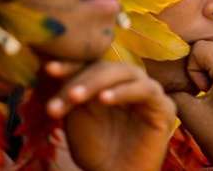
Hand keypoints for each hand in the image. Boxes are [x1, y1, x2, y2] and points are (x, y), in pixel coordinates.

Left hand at [45, 61, 176, 170]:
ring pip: (123, 72)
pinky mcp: (163, 105)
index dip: (70, 64)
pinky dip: (124, 91)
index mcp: (107, 80)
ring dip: (97, 82)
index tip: (48, 69)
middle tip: (65, 95)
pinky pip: (145, 89)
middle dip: (81, 80)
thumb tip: (50, 65)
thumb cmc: (95, 148)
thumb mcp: (76, 117)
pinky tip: (104, 99)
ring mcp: (146, 90)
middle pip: (104, 66)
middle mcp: (128, 81)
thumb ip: (71, 92)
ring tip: (76, 96)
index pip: (90, 63)